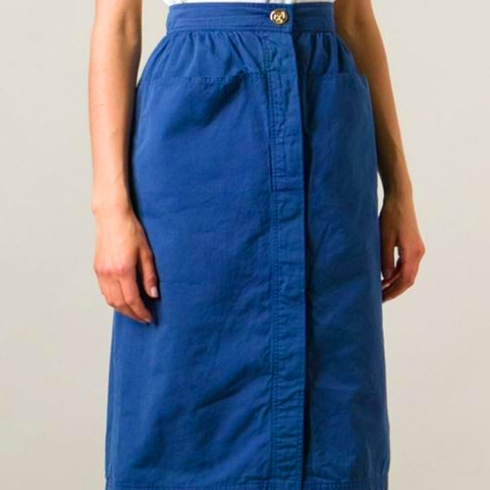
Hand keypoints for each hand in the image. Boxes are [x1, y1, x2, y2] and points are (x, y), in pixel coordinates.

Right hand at [93, 207, 158, 322]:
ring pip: (110, 300)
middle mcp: (109, 274)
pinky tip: (123, 299)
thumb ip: (149, 276)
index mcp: (123, 270)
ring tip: (134, 312)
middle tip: (143, 318)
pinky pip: (104, 291)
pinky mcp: (97, 269)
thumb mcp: (146, 252)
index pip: (133, 300)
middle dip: (132, 314)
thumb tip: (153, 295)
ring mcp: (101, 272)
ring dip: (122, 309)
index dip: (141, 312)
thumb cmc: (130, 230)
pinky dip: (113, 300)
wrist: (112, 216)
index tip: (149, 318)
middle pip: (120, 304)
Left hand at [379, 193, 425, 301]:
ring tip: (381, 290)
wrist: (400, 199)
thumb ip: (385, 259)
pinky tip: (386, 277)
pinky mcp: (413, 246)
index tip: (382, 298)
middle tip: (380, 298)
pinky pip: (406, 265)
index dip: (393, 291)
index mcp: (412, 252)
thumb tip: (385, 278)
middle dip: (394, 290)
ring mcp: (417, 250)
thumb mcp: (384, 239)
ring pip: (408, 273)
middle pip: (408, 279)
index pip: (404, 279)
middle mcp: (418, 253)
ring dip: (395, 283)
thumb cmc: (391, 217)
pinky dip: (397, 274)